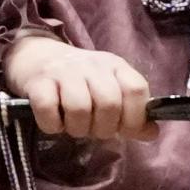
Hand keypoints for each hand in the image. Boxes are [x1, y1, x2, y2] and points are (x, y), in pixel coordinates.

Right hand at [3, 33, 155, 141]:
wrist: (37, 56)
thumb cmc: (80, 80)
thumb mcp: (109, 89)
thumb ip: (132, 112)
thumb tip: (152, 133)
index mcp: (115, 66)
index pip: (136, 89)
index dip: (135, 117)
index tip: (124, 131)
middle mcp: (92, 65)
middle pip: (109, 103)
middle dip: (103, 128)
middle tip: (94, 130)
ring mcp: (63, 71)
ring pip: (79, 108)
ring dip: (78, 128)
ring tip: (74, 127)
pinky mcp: (37, 82)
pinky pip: (48, 109)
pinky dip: (52, 125)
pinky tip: (54, 124)